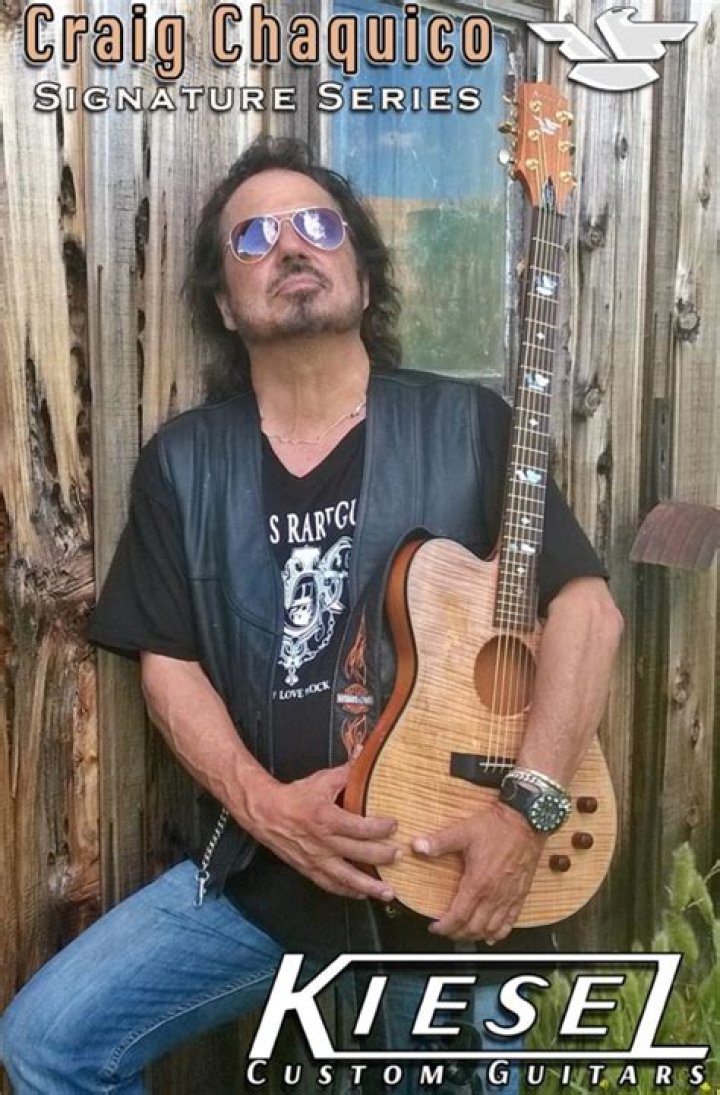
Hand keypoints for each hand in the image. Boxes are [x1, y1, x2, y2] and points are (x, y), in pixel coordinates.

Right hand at [248, 762, 400, 901]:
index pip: (361, 828)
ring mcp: (316, 859)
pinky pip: (331, 885)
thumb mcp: (322, 780)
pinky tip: (362, 894)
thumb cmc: (296, 796)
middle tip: (400, 855)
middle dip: (383, 856)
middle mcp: (323, 842)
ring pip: (347, 877)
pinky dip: (348, 891)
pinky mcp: (309, 870)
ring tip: (389, 892)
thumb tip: (364, 754)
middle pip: (360, 854)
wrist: (266, 813)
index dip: (381, 828)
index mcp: (326, 818)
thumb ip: (347, 771)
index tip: (394, 825)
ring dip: (370, 886)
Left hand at [412, 804, 543, 941]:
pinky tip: (491, 936)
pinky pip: (510, 922)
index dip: (445, 926)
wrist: (527, 821)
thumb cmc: (498, 826)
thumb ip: (439, 842)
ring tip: (464, 935)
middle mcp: (495, 894)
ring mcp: (509, 897)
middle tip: (446, 931)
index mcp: (479, 882)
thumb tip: (418, 846)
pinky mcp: (520, 894)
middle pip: (474, 927)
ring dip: (475, 936)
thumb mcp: (464, 831)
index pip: (459, 916)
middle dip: (457, 934)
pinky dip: (499, 933)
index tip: (435, 927)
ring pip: (491, 929)